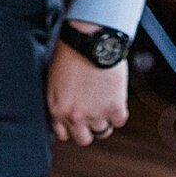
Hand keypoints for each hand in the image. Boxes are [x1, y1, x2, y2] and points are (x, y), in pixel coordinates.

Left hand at [47, 32, 128, 146]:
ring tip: (106, 100)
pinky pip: (120, 120)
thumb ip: (60, 98)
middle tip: (94, 113)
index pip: (63, 134)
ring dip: (105, 118)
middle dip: (88, 128)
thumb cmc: (71, 50)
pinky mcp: (114, 107)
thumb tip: (68, 106)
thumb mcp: (55, 78)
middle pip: (83, 139)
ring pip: (103, 131)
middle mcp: (74, 116)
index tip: (79, 118)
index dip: (72, 126)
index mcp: (57, 108)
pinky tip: (116, 96)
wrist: (90, 37)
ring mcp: (95, 113)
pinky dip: (120, 111)